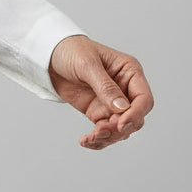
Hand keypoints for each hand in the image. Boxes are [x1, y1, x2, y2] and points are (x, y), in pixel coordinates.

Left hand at [48, 35, 152, 149]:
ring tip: (90, 137)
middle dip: (120, 128)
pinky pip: (105, 131)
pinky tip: (86, 141)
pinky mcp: (98, 112)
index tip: (121, 125)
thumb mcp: (87, 64)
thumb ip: (105, 86)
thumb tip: (123, 108)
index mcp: (129, 71)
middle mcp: (125, 89)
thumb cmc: (70, 50)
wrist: (48, 55)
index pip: (144, 99)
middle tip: (100, 130)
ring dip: (108, 137)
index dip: (136, 114)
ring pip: (121, 129)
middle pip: (135, 118)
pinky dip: (98, 139)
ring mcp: (112, 103)